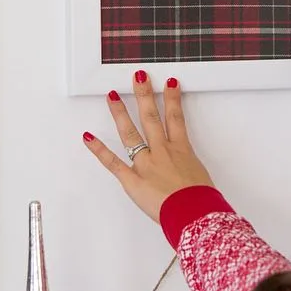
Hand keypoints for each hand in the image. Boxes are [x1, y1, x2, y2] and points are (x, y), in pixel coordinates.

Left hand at [83, 71, 215, 222]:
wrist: (193, 213)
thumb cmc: (201, 202)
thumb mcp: (201, 180)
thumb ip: (190, 173)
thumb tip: (188, 178)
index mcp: (182, 151)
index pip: (176, 118)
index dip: (172, 98)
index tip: (170, 82)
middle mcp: (162, 152)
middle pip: (151, 117)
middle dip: (144, 94)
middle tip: (138, 77)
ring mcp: (145, 164)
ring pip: (131, 133)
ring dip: (120, 113)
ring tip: (112, 96)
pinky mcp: (132, 180)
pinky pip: (113, 163)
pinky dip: (99, 150)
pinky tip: (88, 137)